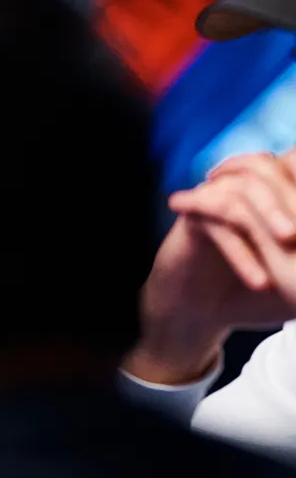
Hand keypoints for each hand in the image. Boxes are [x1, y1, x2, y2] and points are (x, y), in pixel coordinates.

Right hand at [128, 153, 295, 381]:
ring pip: (244, 186)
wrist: (197, 314)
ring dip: (269, 211)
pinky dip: (240, 250)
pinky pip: (214, 219)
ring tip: (287, 242)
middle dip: (293, 197)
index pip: (294, 163)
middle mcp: (245, 188)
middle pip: (273, 166)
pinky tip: (258, 281)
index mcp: (276, 193)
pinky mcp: (192, 216)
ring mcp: (216, 197)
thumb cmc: (256, 295)